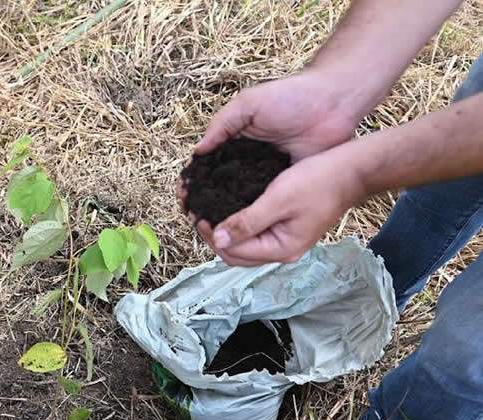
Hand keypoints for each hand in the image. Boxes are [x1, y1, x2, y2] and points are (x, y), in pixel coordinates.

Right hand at [178, 71, 360, 211]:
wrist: (334, 102)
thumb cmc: (290, 96)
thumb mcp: (248, 103)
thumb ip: (221, 125)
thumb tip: (197, 152)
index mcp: (234, 140)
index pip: (207, 165)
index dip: (193, 180)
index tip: (183, 196)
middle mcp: (246, 160)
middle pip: (219, 186)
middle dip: (205, 201)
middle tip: (193, 217)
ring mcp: (265, 174)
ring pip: (240, 198)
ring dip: (226, 212)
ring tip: (212, 227)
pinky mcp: (284, 183)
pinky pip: (264, 202)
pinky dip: (252, 213)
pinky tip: (239, 226)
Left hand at [197, 148, 366, 265]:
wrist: (352, 171)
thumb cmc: (318, 181)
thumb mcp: (278, 199)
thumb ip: (247, 222)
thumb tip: (218, 239)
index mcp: (280, 249)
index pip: (233, 253)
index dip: (211, 235)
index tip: (198, 214)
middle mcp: (281, 251)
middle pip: (236, 254)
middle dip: (215, 236)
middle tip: (199, 213)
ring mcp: (284, 241)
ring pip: (244, 244)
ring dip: (224, 231)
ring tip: (208, 210)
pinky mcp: (285, 228)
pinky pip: (254, 232)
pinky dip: (237, 224)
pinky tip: (227, 207)